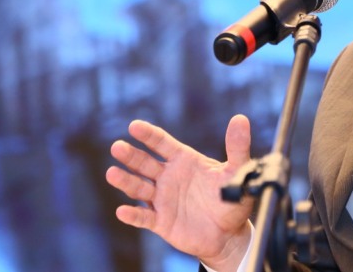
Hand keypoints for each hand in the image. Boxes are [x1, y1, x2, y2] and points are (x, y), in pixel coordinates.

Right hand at [106, 115, 254, 269]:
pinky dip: (133, 215)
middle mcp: (168, 177)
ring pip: (139, 188)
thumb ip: (237, 146)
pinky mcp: (161, 222)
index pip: (162, 143)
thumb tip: (241, 119)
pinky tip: (122, 211)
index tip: (134, 126)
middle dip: (131, 155)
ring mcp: (162, 199)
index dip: (148, 135)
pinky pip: (143, 218)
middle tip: (117, 147)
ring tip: (112, 173)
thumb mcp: (237, 172)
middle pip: (144, 163)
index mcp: (184, 160)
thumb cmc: (232, 198)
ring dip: (125, 181)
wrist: (229, 233)